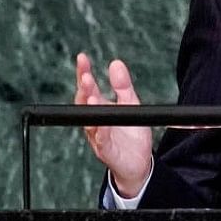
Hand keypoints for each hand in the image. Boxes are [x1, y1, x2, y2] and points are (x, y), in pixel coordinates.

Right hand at [74, 53, 154, 198]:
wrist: (139, 163)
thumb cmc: (130, 134)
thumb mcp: (131, 105)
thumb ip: (123, 86)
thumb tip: (116, 63)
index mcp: (99, 108)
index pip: (88, 88)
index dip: (84, 73)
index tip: (82, 58)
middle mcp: (94, 122)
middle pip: (84, 102)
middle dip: (84, 88)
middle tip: (85, 75)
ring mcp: (98, 136)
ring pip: (90, 122)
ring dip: (89, 109)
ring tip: (91, 95)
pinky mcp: (107, 151)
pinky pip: (101, 141)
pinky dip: (101, 132)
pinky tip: (102, 124)